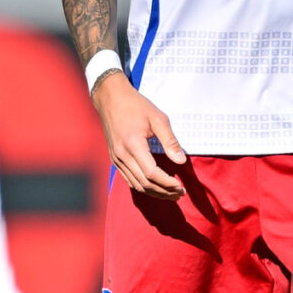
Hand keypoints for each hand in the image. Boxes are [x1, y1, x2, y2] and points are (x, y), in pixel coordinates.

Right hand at [92, 72, 187, 198]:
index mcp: (133, 145)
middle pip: (144, 183)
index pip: (151, 173)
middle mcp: (122, 156)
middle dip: (164, 192)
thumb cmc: (135, 105)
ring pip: (136, 185)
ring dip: (155, 193)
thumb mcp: (158, 118)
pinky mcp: (115, 160)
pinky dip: (143, 187)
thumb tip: (181, 161)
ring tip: (171, 194)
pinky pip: (129, 180)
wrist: (110, 98)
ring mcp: (116, 159)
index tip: (181, 187)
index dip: (167, 183)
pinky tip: (155, 187)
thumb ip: (170, 141)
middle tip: (180, 194)